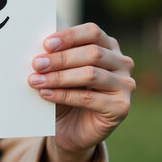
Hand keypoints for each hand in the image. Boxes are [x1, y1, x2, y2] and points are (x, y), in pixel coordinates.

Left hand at [28, 23, 134, 153]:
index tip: (46, 44)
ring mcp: (125, 85)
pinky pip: (88, 98)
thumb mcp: (60, 71)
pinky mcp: (121, 107)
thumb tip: (39, 49)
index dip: (69, 36)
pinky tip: (45, 94)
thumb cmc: (66, 93)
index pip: (93, 32)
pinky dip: (63, 95)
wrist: (72, 128)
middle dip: (61, 58)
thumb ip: (55, 57)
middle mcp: (122, 63)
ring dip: (59, 77)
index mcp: (108, 47)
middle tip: (36, 64)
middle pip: (92, 53)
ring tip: (36, 80)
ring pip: (91, 74)